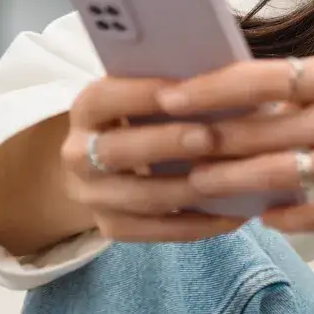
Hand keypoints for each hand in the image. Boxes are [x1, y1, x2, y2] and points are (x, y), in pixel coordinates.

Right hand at [60, 76, 251, 242]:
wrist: (106, 163)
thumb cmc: (145, 115)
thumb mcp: (145, 94)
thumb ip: (172, 89)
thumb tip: (220, 81)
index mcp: (86, 109)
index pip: (105, 98)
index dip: (143, 94)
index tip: (188, 89)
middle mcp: (79, 154)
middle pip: (117, 150)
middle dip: (166, 144)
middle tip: (210, 138)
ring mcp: (92, 196)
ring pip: (141, 197)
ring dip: (190, 189)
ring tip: (234, 180)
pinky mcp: (112, 226)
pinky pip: (156, 231)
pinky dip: (198, 225)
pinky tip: (234, 215)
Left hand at [155, 54, 313, 235]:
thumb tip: (253, 95)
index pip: (261, 78)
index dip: (210, 87)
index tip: (171, 95)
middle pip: (255, 131)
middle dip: (203, 140)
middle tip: (164, 145)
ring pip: (271, 176)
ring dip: (227, 181)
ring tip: (195, 183)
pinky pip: (309, 215)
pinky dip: (279, 216)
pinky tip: (259, 215)